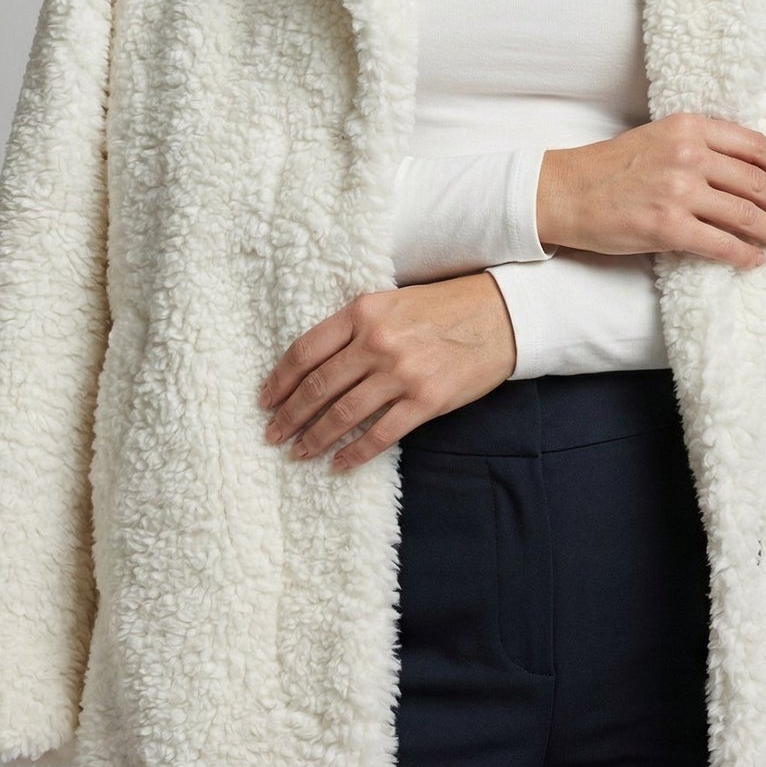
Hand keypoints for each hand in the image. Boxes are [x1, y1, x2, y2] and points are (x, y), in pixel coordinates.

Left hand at [256, 270, 516, 471]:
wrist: (501, 315)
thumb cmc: (444, 307)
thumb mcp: (393, 301)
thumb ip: (357, 326)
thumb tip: (316, 365)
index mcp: (364, 311)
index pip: (306, 350)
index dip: (280, 380)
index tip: (265, 400)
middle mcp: (378, 341)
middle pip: (318, 386)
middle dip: (290, 415)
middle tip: (272, 434)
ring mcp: (402, 373)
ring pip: (343, 414)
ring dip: (315, 437)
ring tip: (298, 452)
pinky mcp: (425, 400)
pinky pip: (379, 434)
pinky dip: (354, 454)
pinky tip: (339, 465)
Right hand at [535, 111, 765, 269]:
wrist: (566, 191)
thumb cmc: (612, 167)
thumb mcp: (659, 138)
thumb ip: (701, 147)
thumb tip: (749, 173)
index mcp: (689, 127)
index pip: (753, 145)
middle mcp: (688, 154)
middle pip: (757, 181)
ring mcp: (678, 191)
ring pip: (745, 214)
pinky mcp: (667, 226)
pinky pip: (719, 244)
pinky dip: (743, 255)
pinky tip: (756, 261)